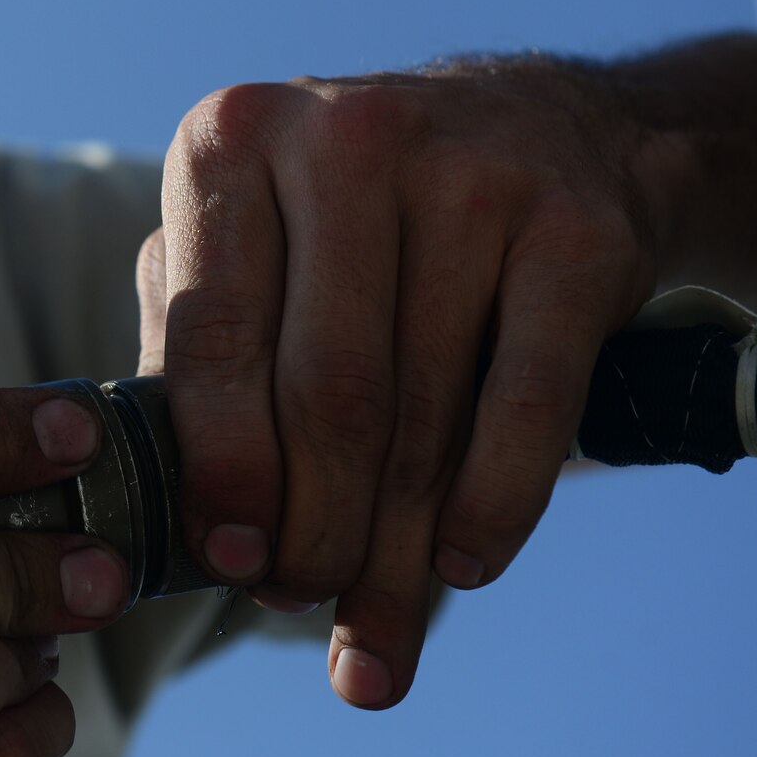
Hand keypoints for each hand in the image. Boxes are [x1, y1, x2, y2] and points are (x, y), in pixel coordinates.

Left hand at [135, 59, 670, 708]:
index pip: (213, 339)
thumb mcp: (248, 245)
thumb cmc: (350, 220)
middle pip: (323, 392)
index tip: (223, 564)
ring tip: (370, 629)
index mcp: (230, 142)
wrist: (543, 127)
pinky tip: (463, 567)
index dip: (219, 470)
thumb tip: (179, 524)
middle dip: (309, 526)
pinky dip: (492, 504)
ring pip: (420, 414)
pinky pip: (526, 406)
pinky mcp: (577, 232)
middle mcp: (345, 140)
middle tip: (297, 599)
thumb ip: (191, 360)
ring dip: (393, 548)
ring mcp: (472, 176)